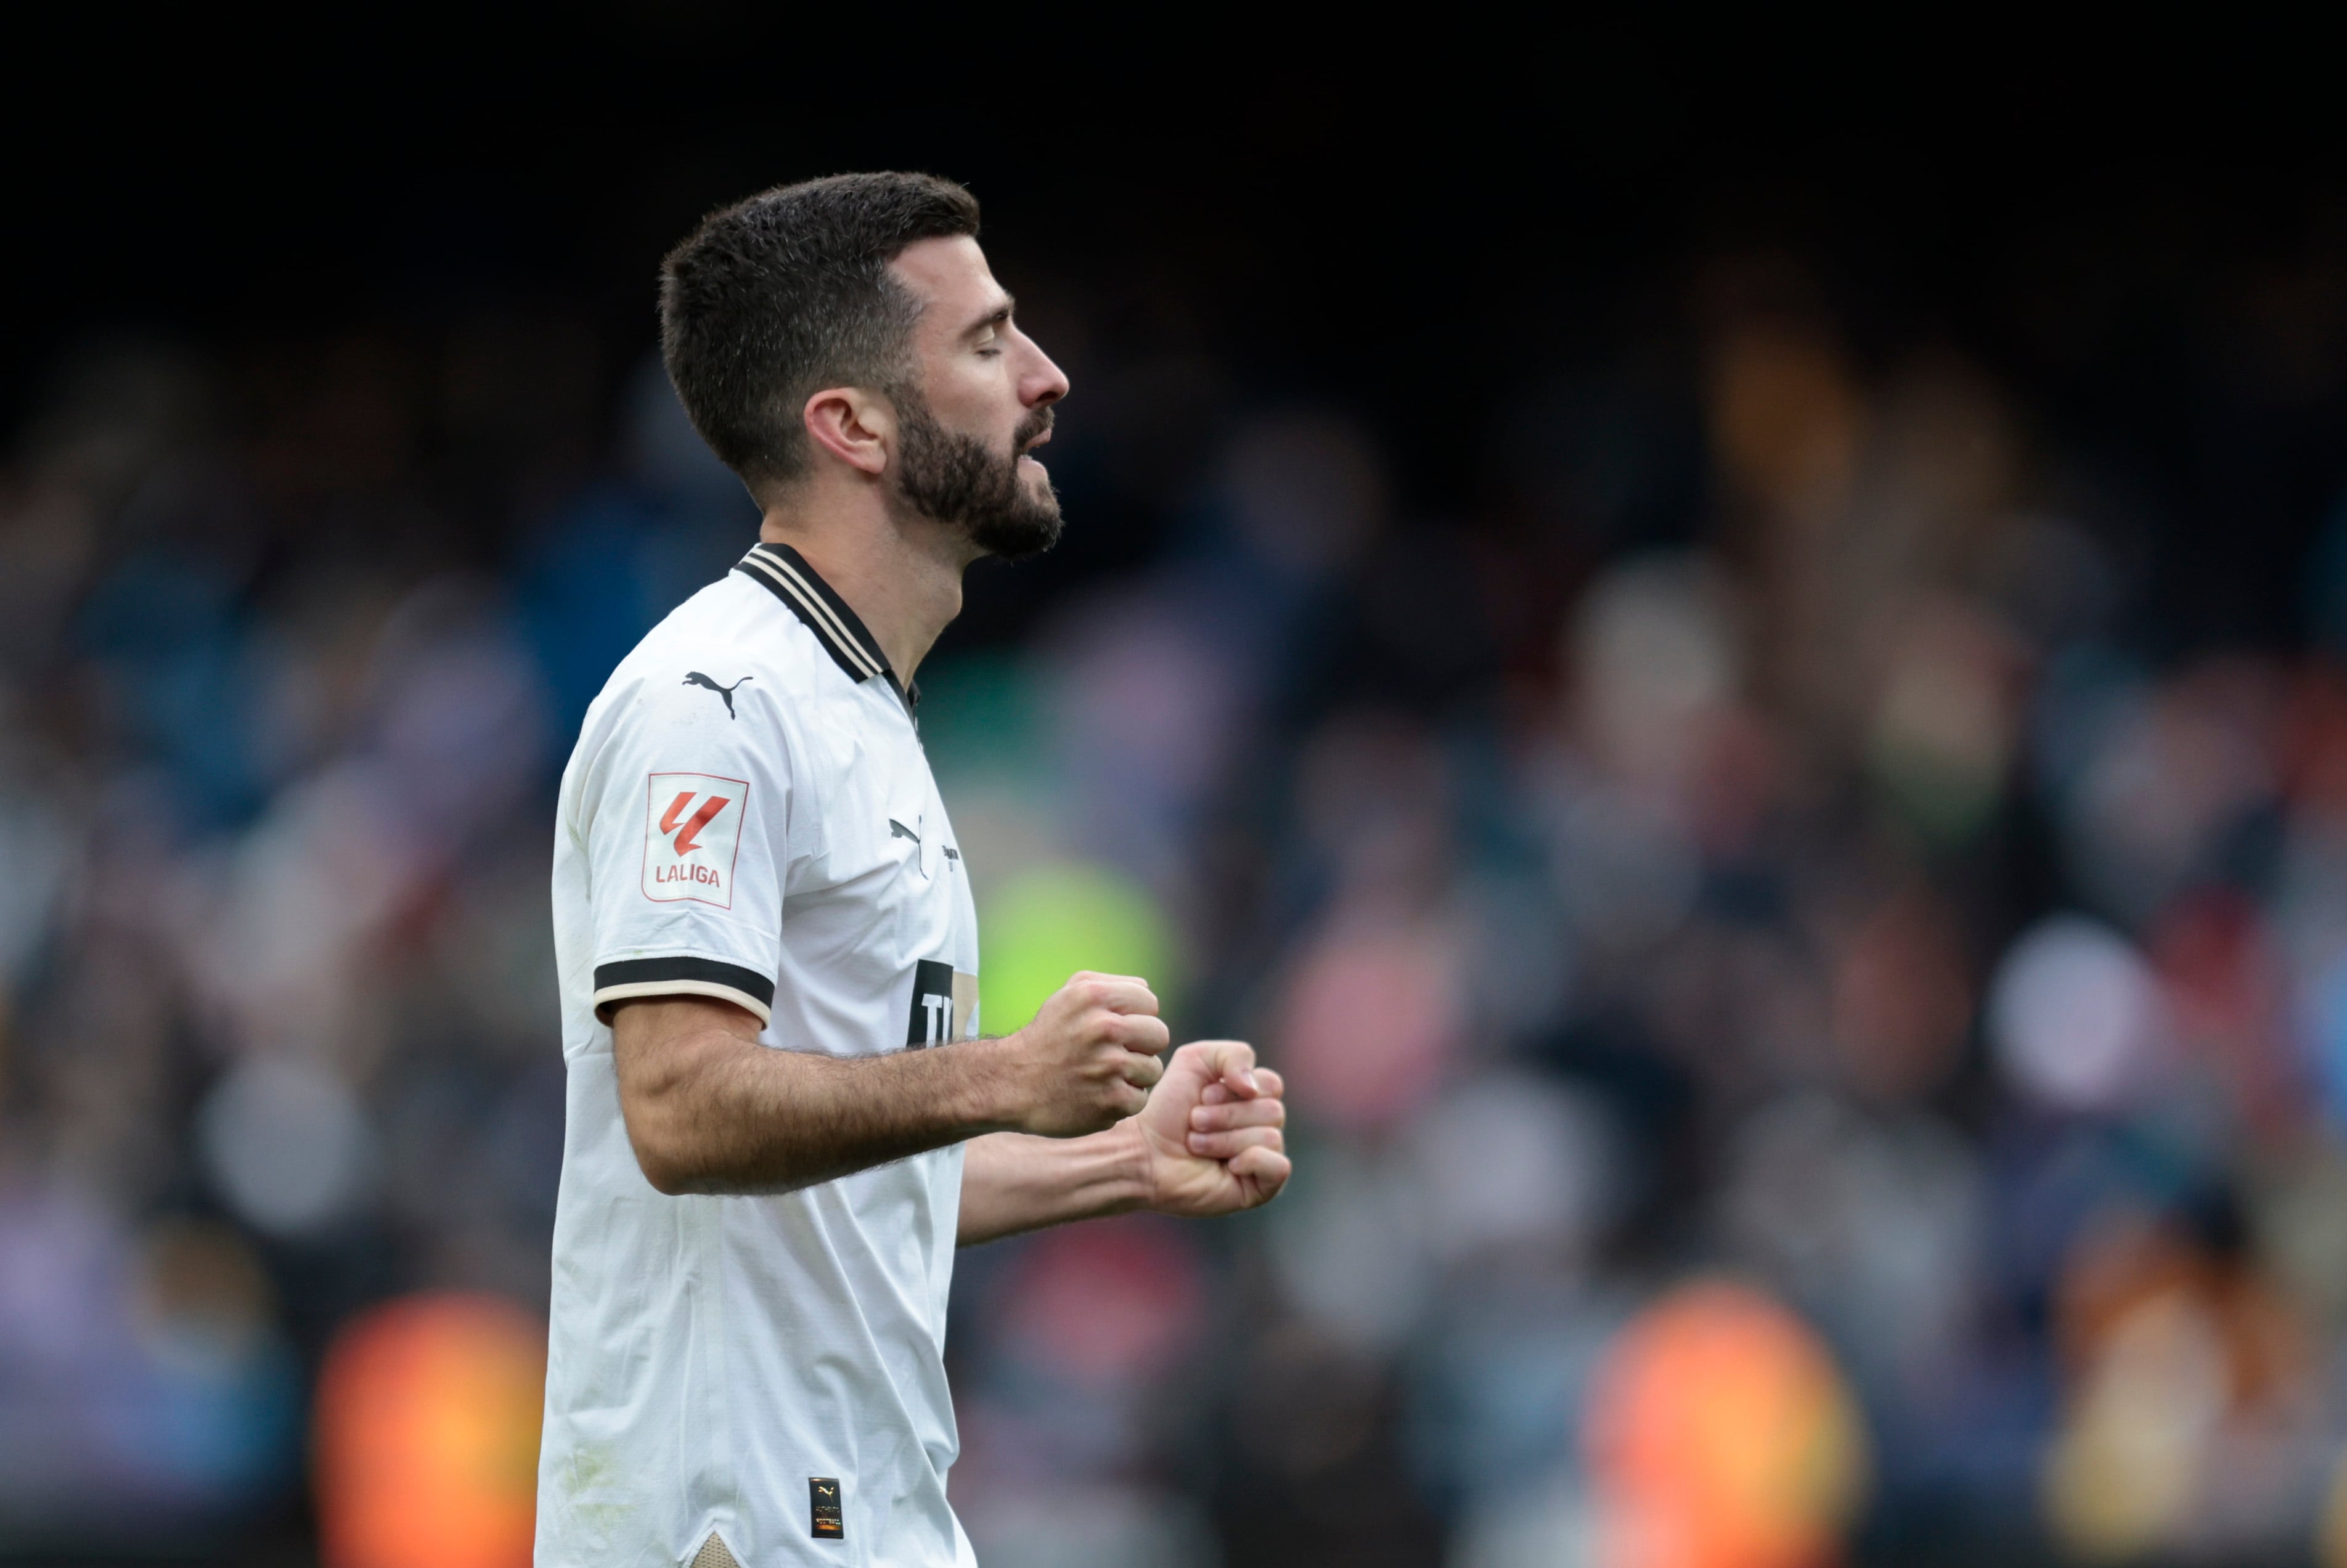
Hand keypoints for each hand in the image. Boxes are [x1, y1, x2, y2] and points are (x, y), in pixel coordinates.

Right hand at [992, 971, 1170, 1136]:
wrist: (1011, 1083)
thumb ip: (1110, 984)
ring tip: (1102, 1076)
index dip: (1135, 1017)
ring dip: (1132, 1076)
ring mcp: (1109, 1067)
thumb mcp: (1069, 995)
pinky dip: (1121, 1102)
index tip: (1113, 1030)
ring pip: (1153, 1069)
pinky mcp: (1111, 1101)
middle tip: (1112, 1054)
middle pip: (1159, 1035)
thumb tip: (1146, 989)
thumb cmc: (1046, 1037)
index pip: (1150, 1002)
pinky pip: (1140, 1099)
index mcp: (1096, 997)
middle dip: (1140, 1046)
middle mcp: (1104, 1028)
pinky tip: (1097, 1095)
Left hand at [1126, 1040, 1289, 1216]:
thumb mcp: (1194, 1060)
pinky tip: (1227, 1167)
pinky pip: (1279, 1167)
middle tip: (1194, 1124)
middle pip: (1272, 1111)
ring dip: (1224, 1140)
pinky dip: (1252, 1161)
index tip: (1201, 1097)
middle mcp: (1263, 1126)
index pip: (1271, 1084)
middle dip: (1223, 1116)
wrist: (1145, 1152)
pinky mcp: (1261, 1187)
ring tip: (1197, 1145)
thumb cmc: (1168, 1109)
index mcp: (1254, 1097)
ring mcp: (1263, 1157)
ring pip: (1271, 1137)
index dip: (1233, 1090)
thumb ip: (1234, 1055)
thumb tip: (1254, 1088)